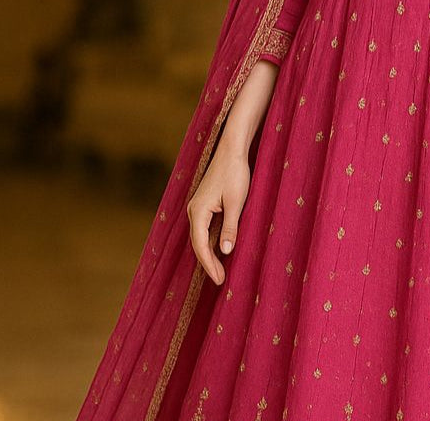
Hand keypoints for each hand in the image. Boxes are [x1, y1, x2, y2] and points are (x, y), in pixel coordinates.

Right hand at [186, 133, 252, 284]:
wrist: (232, 149)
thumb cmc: (235, 173)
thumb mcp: (236, 203)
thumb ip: (229, 228)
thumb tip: (224, 252)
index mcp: (198, 211)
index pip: (200, 245)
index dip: (209, 264)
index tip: (219, 279)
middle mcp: (194, 210)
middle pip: (198, 243)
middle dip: (208, 262)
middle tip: (221, 280)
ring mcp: (198, 206)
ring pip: (201, 235)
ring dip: (210, 252)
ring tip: (220, 269)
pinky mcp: (205, 202)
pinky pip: (205, 227)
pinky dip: (211, 239)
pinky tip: (220, 248)